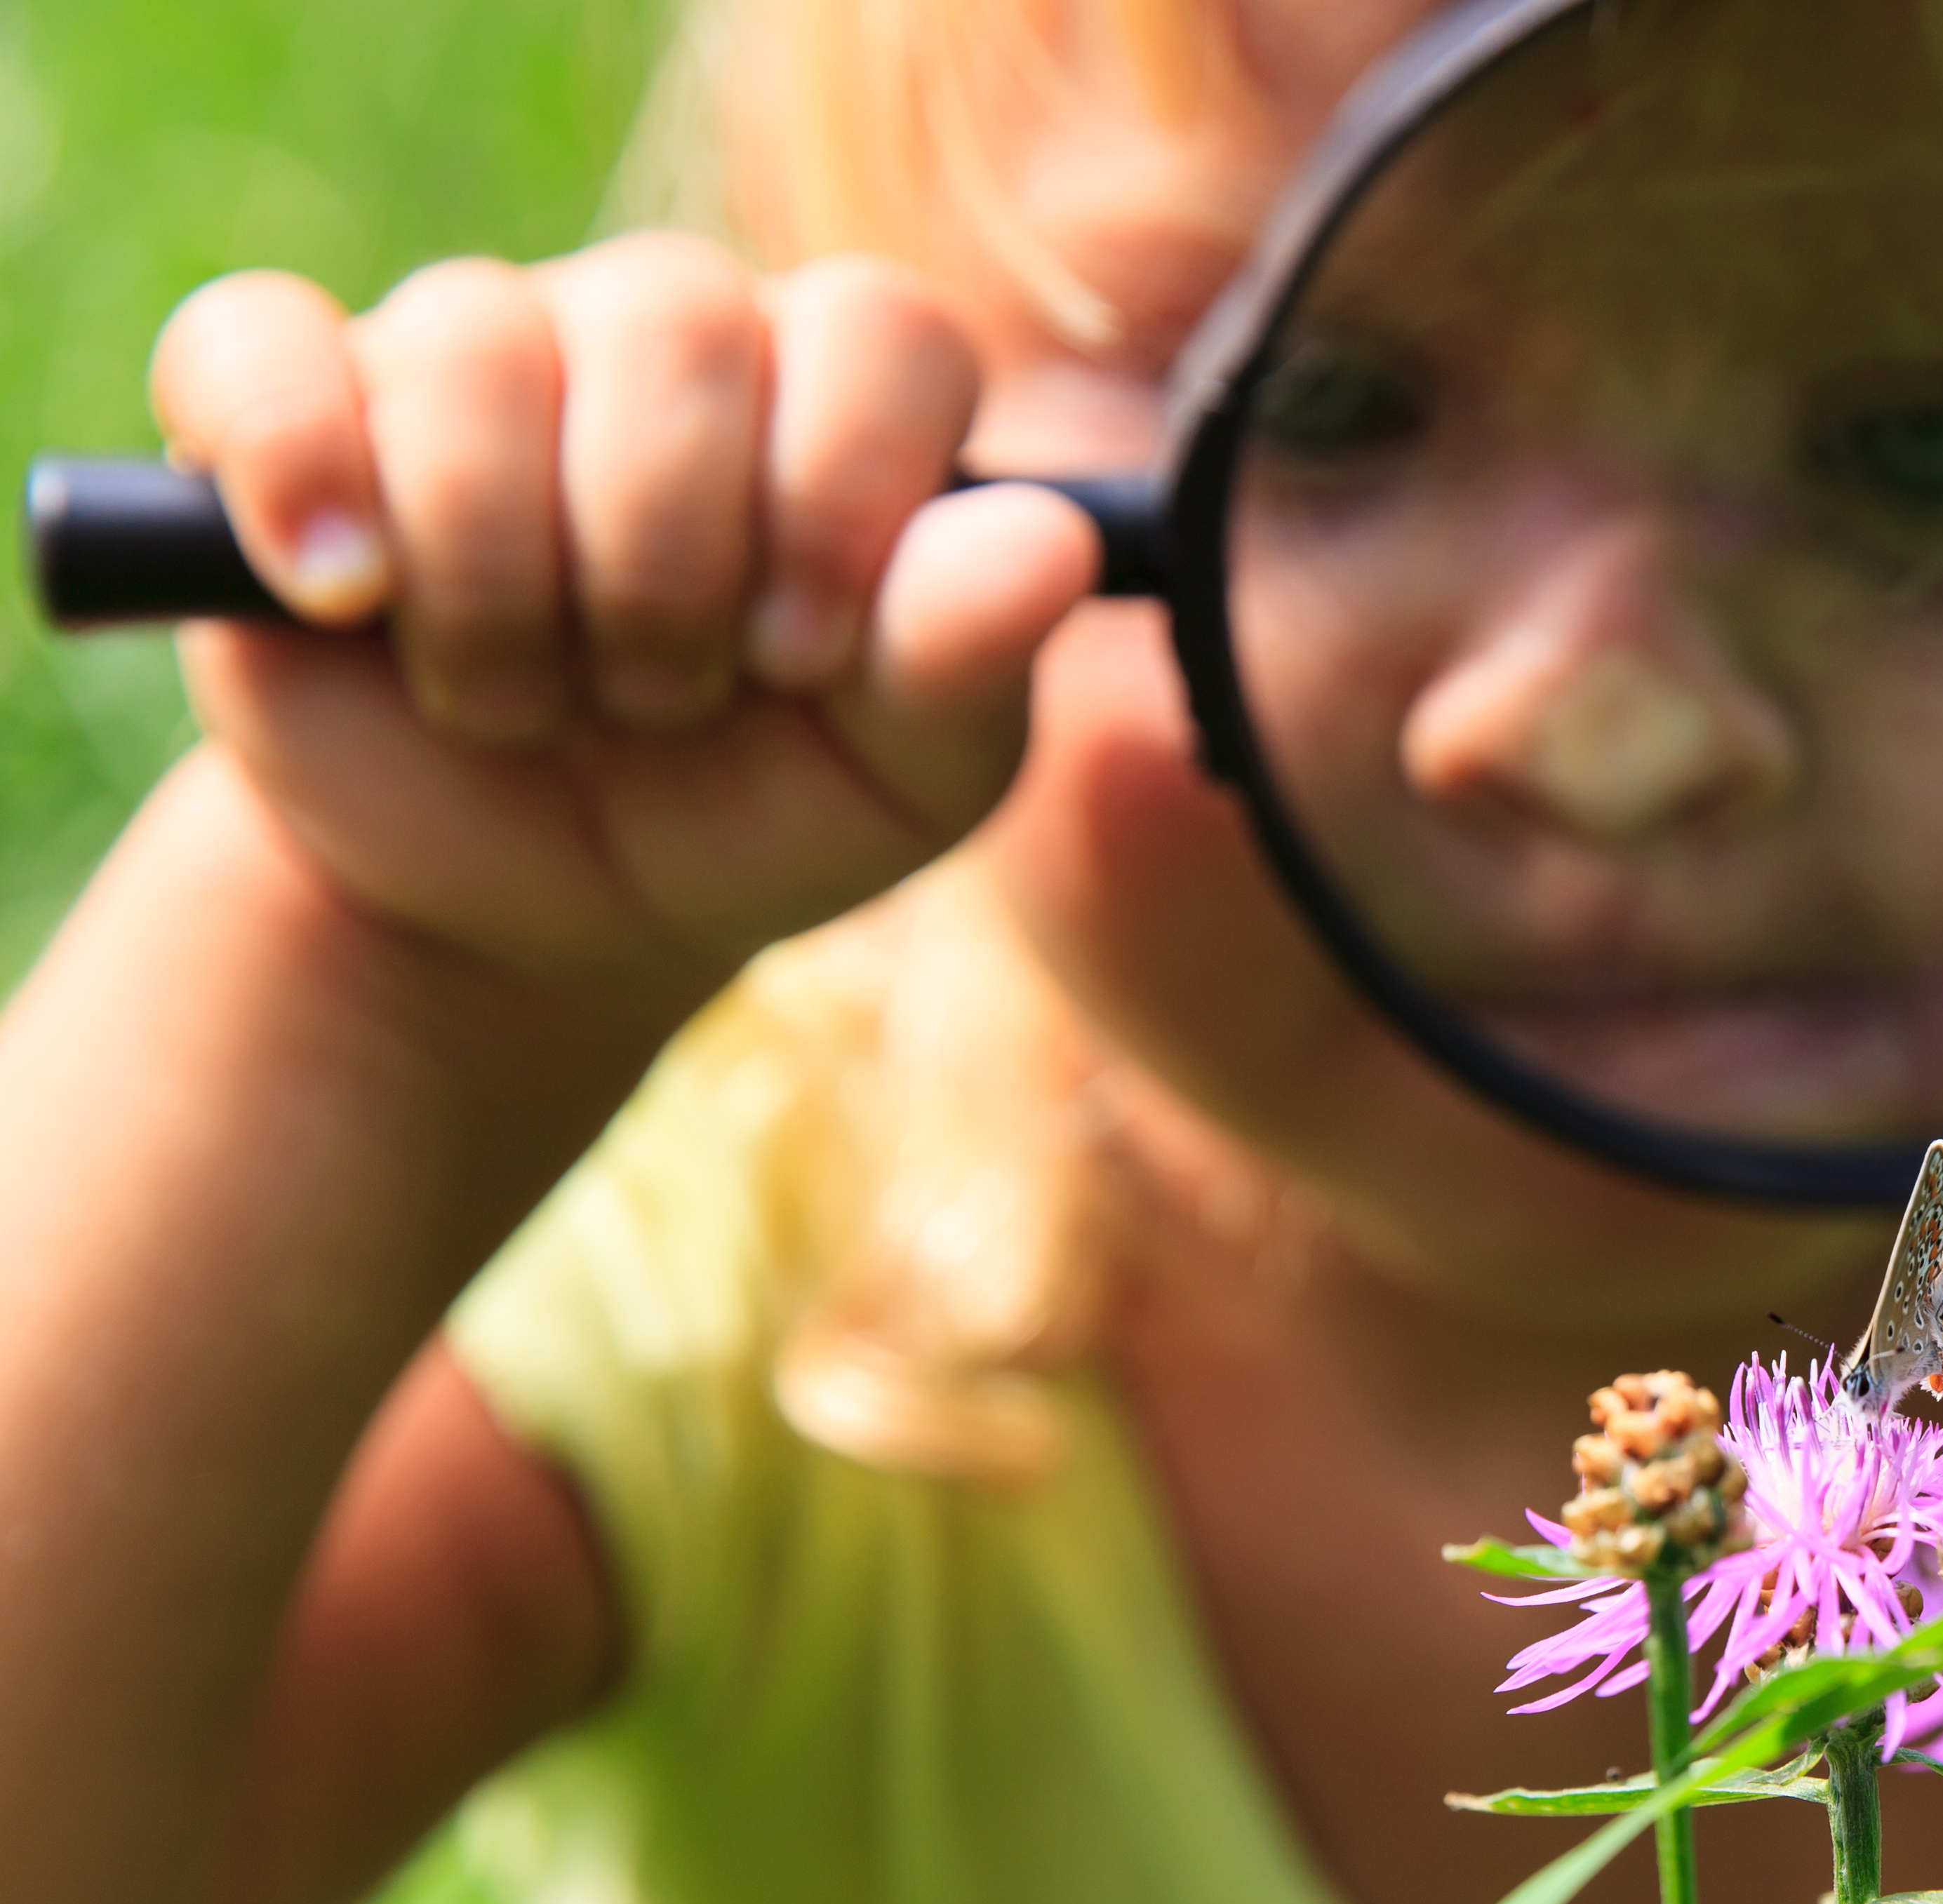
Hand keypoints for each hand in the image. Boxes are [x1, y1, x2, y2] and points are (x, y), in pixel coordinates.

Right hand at [148, 236, 1099, 981]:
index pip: (881, 331)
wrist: (544, 911)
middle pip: (678, 324)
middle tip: (660, 701)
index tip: (806, 654)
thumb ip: (972, 665)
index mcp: (836, 397)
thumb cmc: (751, 817)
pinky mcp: (287, 408)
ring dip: (500, 575)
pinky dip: (294, 466)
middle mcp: (662, 337)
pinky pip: (258, 351)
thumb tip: (1054, 542)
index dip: (845, 490)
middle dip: (667, 562)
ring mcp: (467, 353)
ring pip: (474, 348)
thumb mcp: (896, 785)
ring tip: (519, 701)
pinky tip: (345, 591)